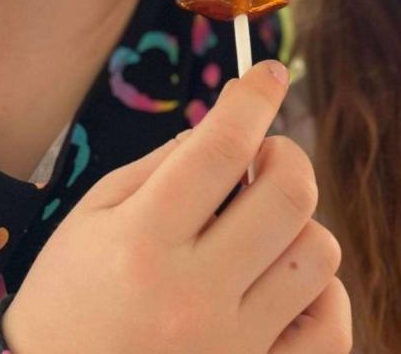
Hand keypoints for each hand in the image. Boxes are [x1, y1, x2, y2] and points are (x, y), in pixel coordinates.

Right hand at [3, 61, 349, 353]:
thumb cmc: (68, 303)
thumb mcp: (91, 219)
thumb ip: (162, 165)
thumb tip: (229, 123)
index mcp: (142, 243)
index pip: (221, 147)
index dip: (255, 97)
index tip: (269, 75)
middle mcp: (192, 297)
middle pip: (290, 193)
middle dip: (285, 156)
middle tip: (261, 162)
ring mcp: (232, 349)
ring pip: (319, 253)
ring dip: (299, 226)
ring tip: (261, 234)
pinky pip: (331, 326)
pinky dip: (319, 294)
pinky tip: (281, 286)